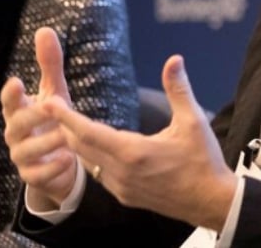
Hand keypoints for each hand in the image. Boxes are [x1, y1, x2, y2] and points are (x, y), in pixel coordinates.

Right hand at [1, 27, 78, 207]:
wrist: (58, 160)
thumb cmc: (52, 120)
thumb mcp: (54, 91)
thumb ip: (50, 64)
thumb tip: (44, 30)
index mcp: (19, 111)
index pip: (9, 101)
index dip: (10, 93)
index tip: (16, 81)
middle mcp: (16, 133)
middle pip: (17, 124)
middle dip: (33, 115)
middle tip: (52, 106)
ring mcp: (22, 156)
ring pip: (27, 150)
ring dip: (46, 142)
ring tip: (66, 135)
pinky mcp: (32, 176)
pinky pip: (37, 175)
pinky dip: (52, 168)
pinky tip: (68, 159)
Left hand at [49, 55, 235, 229]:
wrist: (211, 201)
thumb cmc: (203, 161)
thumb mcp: (193, 122)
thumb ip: (179, 90)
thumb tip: (174, 60)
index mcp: (133, 152)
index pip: (89, 132)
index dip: (66, 117)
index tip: (49, 103)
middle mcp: (121, 172)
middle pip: (81, 147)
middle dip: (65, 126)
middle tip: (53, 107)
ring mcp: (121, 188)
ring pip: (88, 162)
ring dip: (78, 143)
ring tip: (68, 124)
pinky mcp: (126, 196)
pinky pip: (100, 175)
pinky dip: (92, 158)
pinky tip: (95, 147)